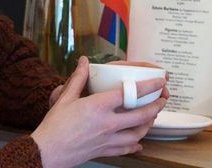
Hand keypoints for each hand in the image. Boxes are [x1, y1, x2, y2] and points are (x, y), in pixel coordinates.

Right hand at [32, 56, 168, 167]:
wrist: (48, 152)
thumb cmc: (55, 125)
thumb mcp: (66, 97)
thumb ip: (78, 78)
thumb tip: (83, 61)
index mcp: (99, 107)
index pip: (130, 94)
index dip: (148, 86)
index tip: (159, 81)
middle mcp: (107, 124)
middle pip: (140, 116)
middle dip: (156, 106)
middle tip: (163, 98)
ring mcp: (108, 140)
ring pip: (137, 134)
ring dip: (149, 125)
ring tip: (153, 117)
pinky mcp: (104, 151)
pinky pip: (126, 149)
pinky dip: (135, 145)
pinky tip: (139, 143)